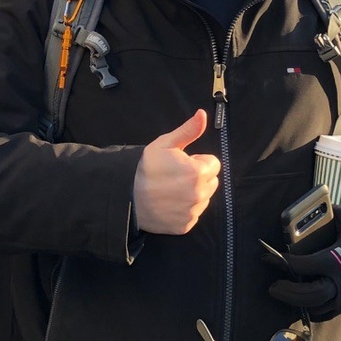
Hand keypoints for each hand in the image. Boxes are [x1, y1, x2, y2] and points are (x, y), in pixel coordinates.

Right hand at [132, 109, 219, 234]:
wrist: (127, 197)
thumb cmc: (146, 167)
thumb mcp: (165, 144)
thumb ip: (188, 130)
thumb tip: (203, 114)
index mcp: (198, 172)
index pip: (213, 164)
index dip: (198, 161)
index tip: (182, 163)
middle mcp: (200, 194)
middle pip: (211, 182)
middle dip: (199, 177)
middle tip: (176, 176)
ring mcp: (193, 212)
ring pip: (203, 198)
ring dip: (194, 193)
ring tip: (171, 190)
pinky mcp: (186, 225)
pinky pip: (193, 214)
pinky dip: (185, 209)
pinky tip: (169, 203)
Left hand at [266, 206, 340, 320]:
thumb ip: (328, 212)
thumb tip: (308, 206)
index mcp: (336, 259)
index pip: (303, 265)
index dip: (283, 262)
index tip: (268, 257)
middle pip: (309, 295)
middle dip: (287, 292)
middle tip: (272, 286)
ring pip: (316, 308)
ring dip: (296, 302)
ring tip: (282, 293)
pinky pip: (326, 314)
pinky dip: (311, 310)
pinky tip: (299, 302)